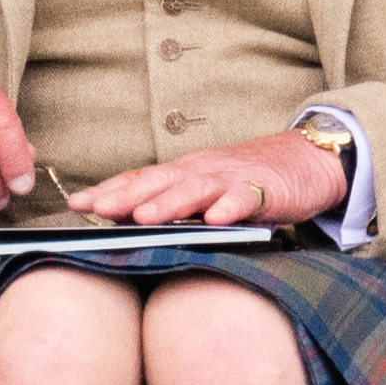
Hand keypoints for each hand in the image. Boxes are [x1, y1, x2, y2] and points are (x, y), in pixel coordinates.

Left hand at [70, 130, 348, 228]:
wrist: (309, 159)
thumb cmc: (250, 179)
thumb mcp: (206, 191)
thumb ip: (174, 205)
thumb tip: (127, 225)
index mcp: (184, 172)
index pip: (140, 179)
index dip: (109, 190)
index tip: (77, 203)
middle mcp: (202, 170)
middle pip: (159, 181)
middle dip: (125, 194)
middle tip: (96, 209)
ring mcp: (232, 178)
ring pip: (195, 189)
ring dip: (169, 203)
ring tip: (144, 217)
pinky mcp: (265, 189)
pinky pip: (245, 199)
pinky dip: (230, 208)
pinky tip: (215, 221)